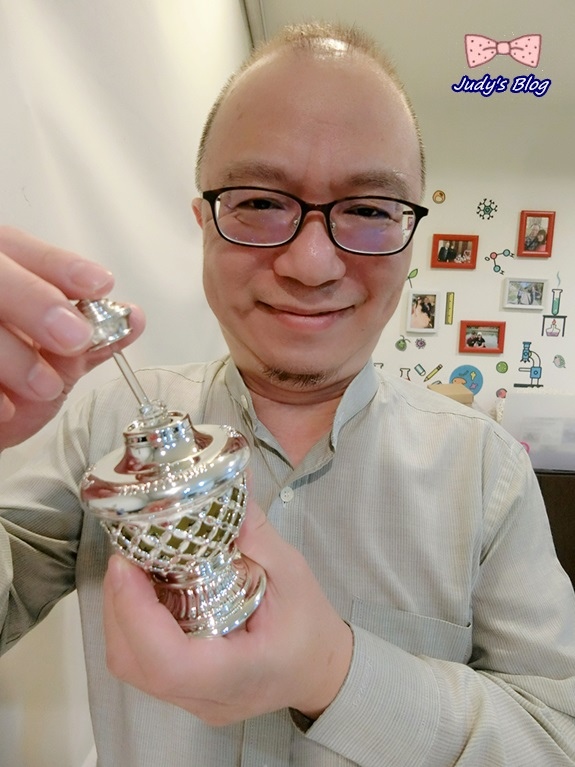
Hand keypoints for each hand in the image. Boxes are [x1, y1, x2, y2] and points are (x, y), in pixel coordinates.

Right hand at [0, 226, 144, 448]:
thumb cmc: (11, 388)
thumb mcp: (56, 361)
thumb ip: (90, 338)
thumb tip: (132, 317)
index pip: (17, 248)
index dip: (58, 265)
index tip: (99, 284)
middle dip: (34, 300)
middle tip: (73, 336)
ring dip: (10, 352)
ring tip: (44, 386)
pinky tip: (5, 408)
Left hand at [103, 500, 352, 725]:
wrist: (322, 671)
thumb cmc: (311, 626)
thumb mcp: (293, 572)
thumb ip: (254, 533)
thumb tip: (219, 485)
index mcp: (238, 673)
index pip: (169, 663)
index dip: (135, 613)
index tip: (126, 563)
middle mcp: (207, 698)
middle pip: (134, 663)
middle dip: (118, 604)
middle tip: (126, 555)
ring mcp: (191, 701)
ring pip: (131, 665)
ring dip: (120, 613)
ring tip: (132, 567)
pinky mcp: (183, 692)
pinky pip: (141, 662)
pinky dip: (132, 624)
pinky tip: (145, 591)